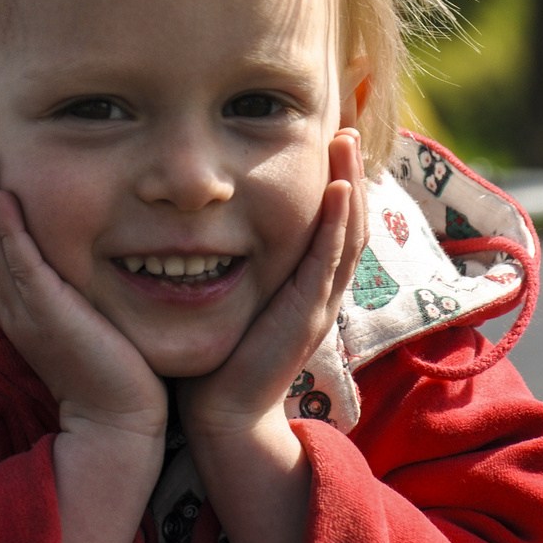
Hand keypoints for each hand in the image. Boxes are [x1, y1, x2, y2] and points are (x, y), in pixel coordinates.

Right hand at [0, 146, 165, 542]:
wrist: (117, 419)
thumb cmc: (104, 367)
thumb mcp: (71, 318)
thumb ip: (57, 288)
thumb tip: (58, 253)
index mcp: (11, 308)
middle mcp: (9, 307)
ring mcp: (25, 312)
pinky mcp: (49, 315)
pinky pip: (21, 266)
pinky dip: (8, 230)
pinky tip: (2, 198)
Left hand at [178, 128, 366, 439]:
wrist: (222, 416)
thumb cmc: (215, 356)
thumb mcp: (228, 294)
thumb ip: (226, 260)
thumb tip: (192, 218)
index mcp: (304, 284)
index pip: (330, 222)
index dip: (335, 180)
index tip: (327, 137)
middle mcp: (319, 290)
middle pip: (349, 219)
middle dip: (349, 170)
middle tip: (346, 126)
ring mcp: (318, 302)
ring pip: (348, 232)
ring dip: (350, 182)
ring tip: (348, 140)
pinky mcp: (308, 314)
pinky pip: (329, 259)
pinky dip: (338, 220)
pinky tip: (339, 187)